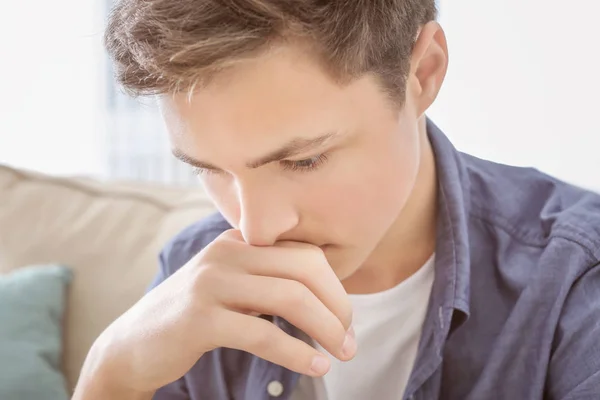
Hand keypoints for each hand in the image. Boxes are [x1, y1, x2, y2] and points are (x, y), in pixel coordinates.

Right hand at [75, 229, 354, 395]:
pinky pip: (262, 333)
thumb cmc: (194, 318)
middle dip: (338, 305)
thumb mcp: (232, 287)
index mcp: (239, 242)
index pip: (304, 253)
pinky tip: (315, 367)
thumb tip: (328, 298)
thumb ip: (268, 279)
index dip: (335, 286)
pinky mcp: (200, 318)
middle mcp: (226, 253)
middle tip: (349, 339)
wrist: (132, 346)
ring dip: (326, 328)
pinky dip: (296, 352)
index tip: (345, 319)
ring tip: (342, 353)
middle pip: (304, 268)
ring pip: (290, 296)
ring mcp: (211, 282)